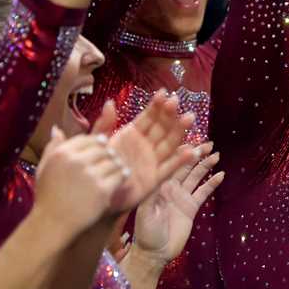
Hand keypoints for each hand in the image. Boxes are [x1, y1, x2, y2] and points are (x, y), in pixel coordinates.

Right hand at [33, 125, 131, 238]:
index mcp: (62, 153)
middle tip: (112, 159)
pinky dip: (122, 176)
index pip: (88, 139)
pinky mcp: (102, 189)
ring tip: (118, 169)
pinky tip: (122, 178)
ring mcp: (90, 175)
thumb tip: (57, 129)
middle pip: (103, 148)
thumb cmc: (47, 197)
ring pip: (113, 161)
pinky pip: (119, 176)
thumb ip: (52, 147)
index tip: (101, 149)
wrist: (52, 223)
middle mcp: (76, 160)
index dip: (96, 143)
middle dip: (108, 154)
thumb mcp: (43, 168)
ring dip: (117, 164)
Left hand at [106, 90, 196, 212]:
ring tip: (188, 118)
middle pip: (162, 127)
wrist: (99, 195)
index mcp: (133, 134)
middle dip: (169, 114)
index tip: (163, 93)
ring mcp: (153, 160)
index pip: (147, 117)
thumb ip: (104, 124)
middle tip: (176, 102)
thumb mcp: (98, 143)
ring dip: (179, 131)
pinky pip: (170, 168)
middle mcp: (146, 145)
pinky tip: (190, 151)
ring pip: (169, 143)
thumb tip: (110, 102)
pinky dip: (180, 160)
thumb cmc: (99, 168)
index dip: (156, 105)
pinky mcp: (156, 178)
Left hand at [131, 144, 222, 264]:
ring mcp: (182, 196)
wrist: (155, 252)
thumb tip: (160, 176)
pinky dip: (212, 183)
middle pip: (185, 165)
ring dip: (205, 165)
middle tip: (209, 144)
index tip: (191, 141)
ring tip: (216, 154)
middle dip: (196, 154)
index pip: (170, 163)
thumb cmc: (145, 232)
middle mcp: (170, 186)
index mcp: (158, 184)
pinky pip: (203, 192)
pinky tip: (221, 174)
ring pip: (196, 176)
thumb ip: (152, 195)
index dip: (180, 152)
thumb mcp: (144, 212)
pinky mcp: (191, 207)